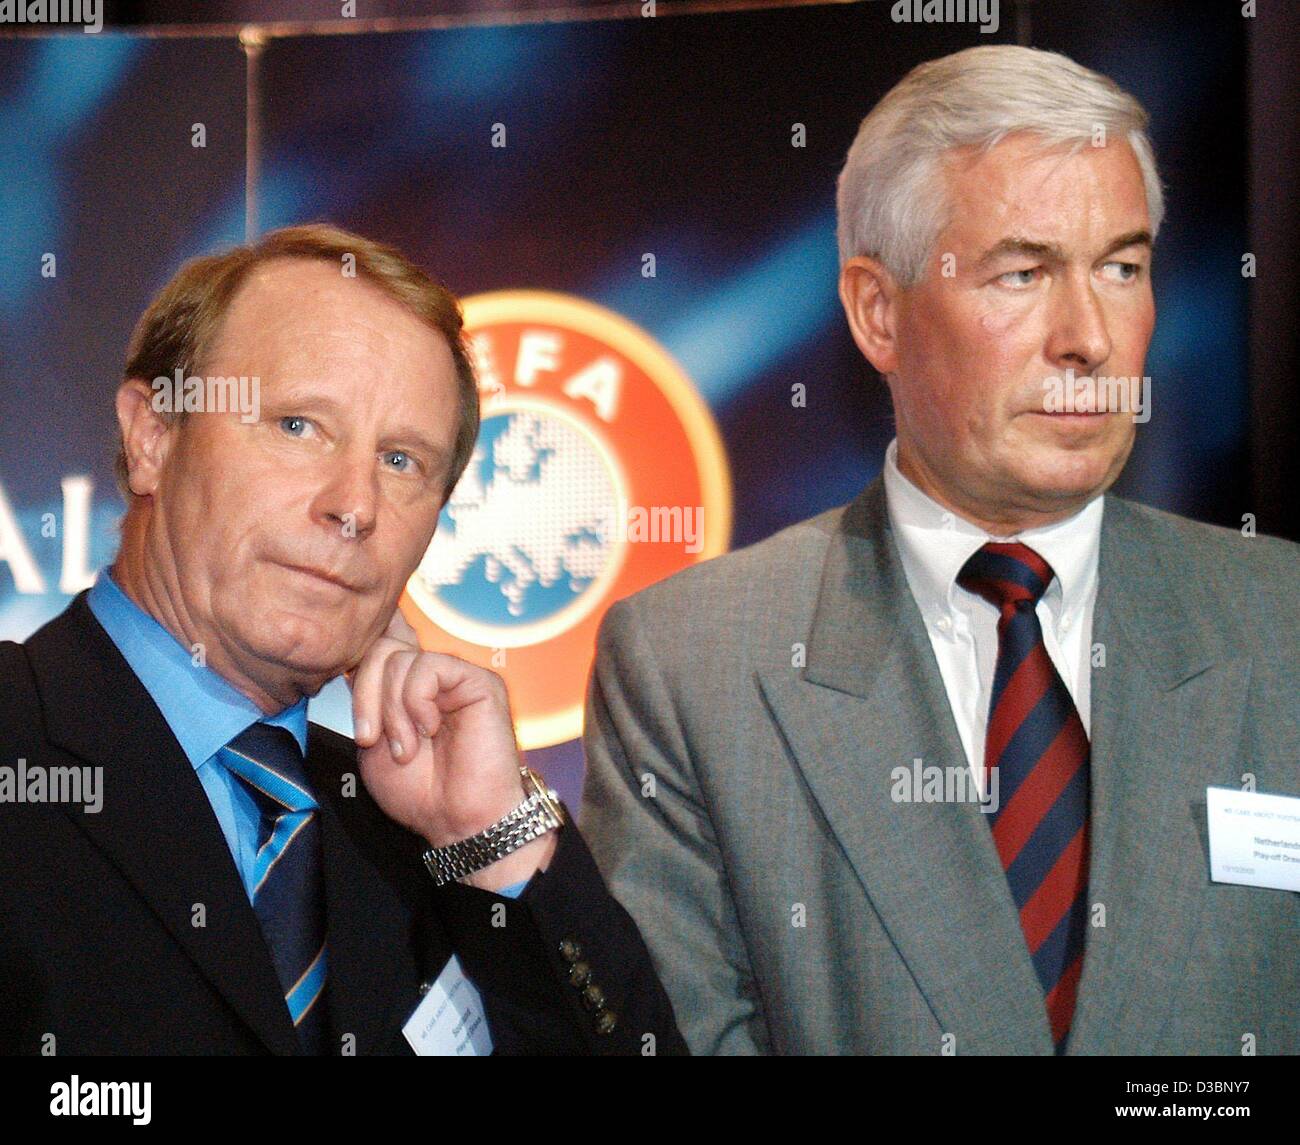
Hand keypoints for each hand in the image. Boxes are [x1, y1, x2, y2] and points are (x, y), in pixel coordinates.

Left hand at [348, 606, 557, 889]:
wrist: (457, 820)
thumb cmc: (419, 791)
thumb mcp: (371, 743)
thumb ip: (363, 701)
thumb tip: (349, 663)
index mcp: (406, 688)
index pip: (374, 650)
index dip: (358, 679)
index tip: (363, 732)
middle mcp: (431, 676)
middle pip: (381, 647)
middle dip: (366, 697)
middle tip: (373, 740)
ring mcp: (454, 676)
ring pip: (399, 658)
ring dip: (392, 710)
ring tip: (406, 747)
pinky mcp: (478, 681)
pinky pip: (429, 667)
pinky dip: (417, 702)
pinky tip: (429, 729)